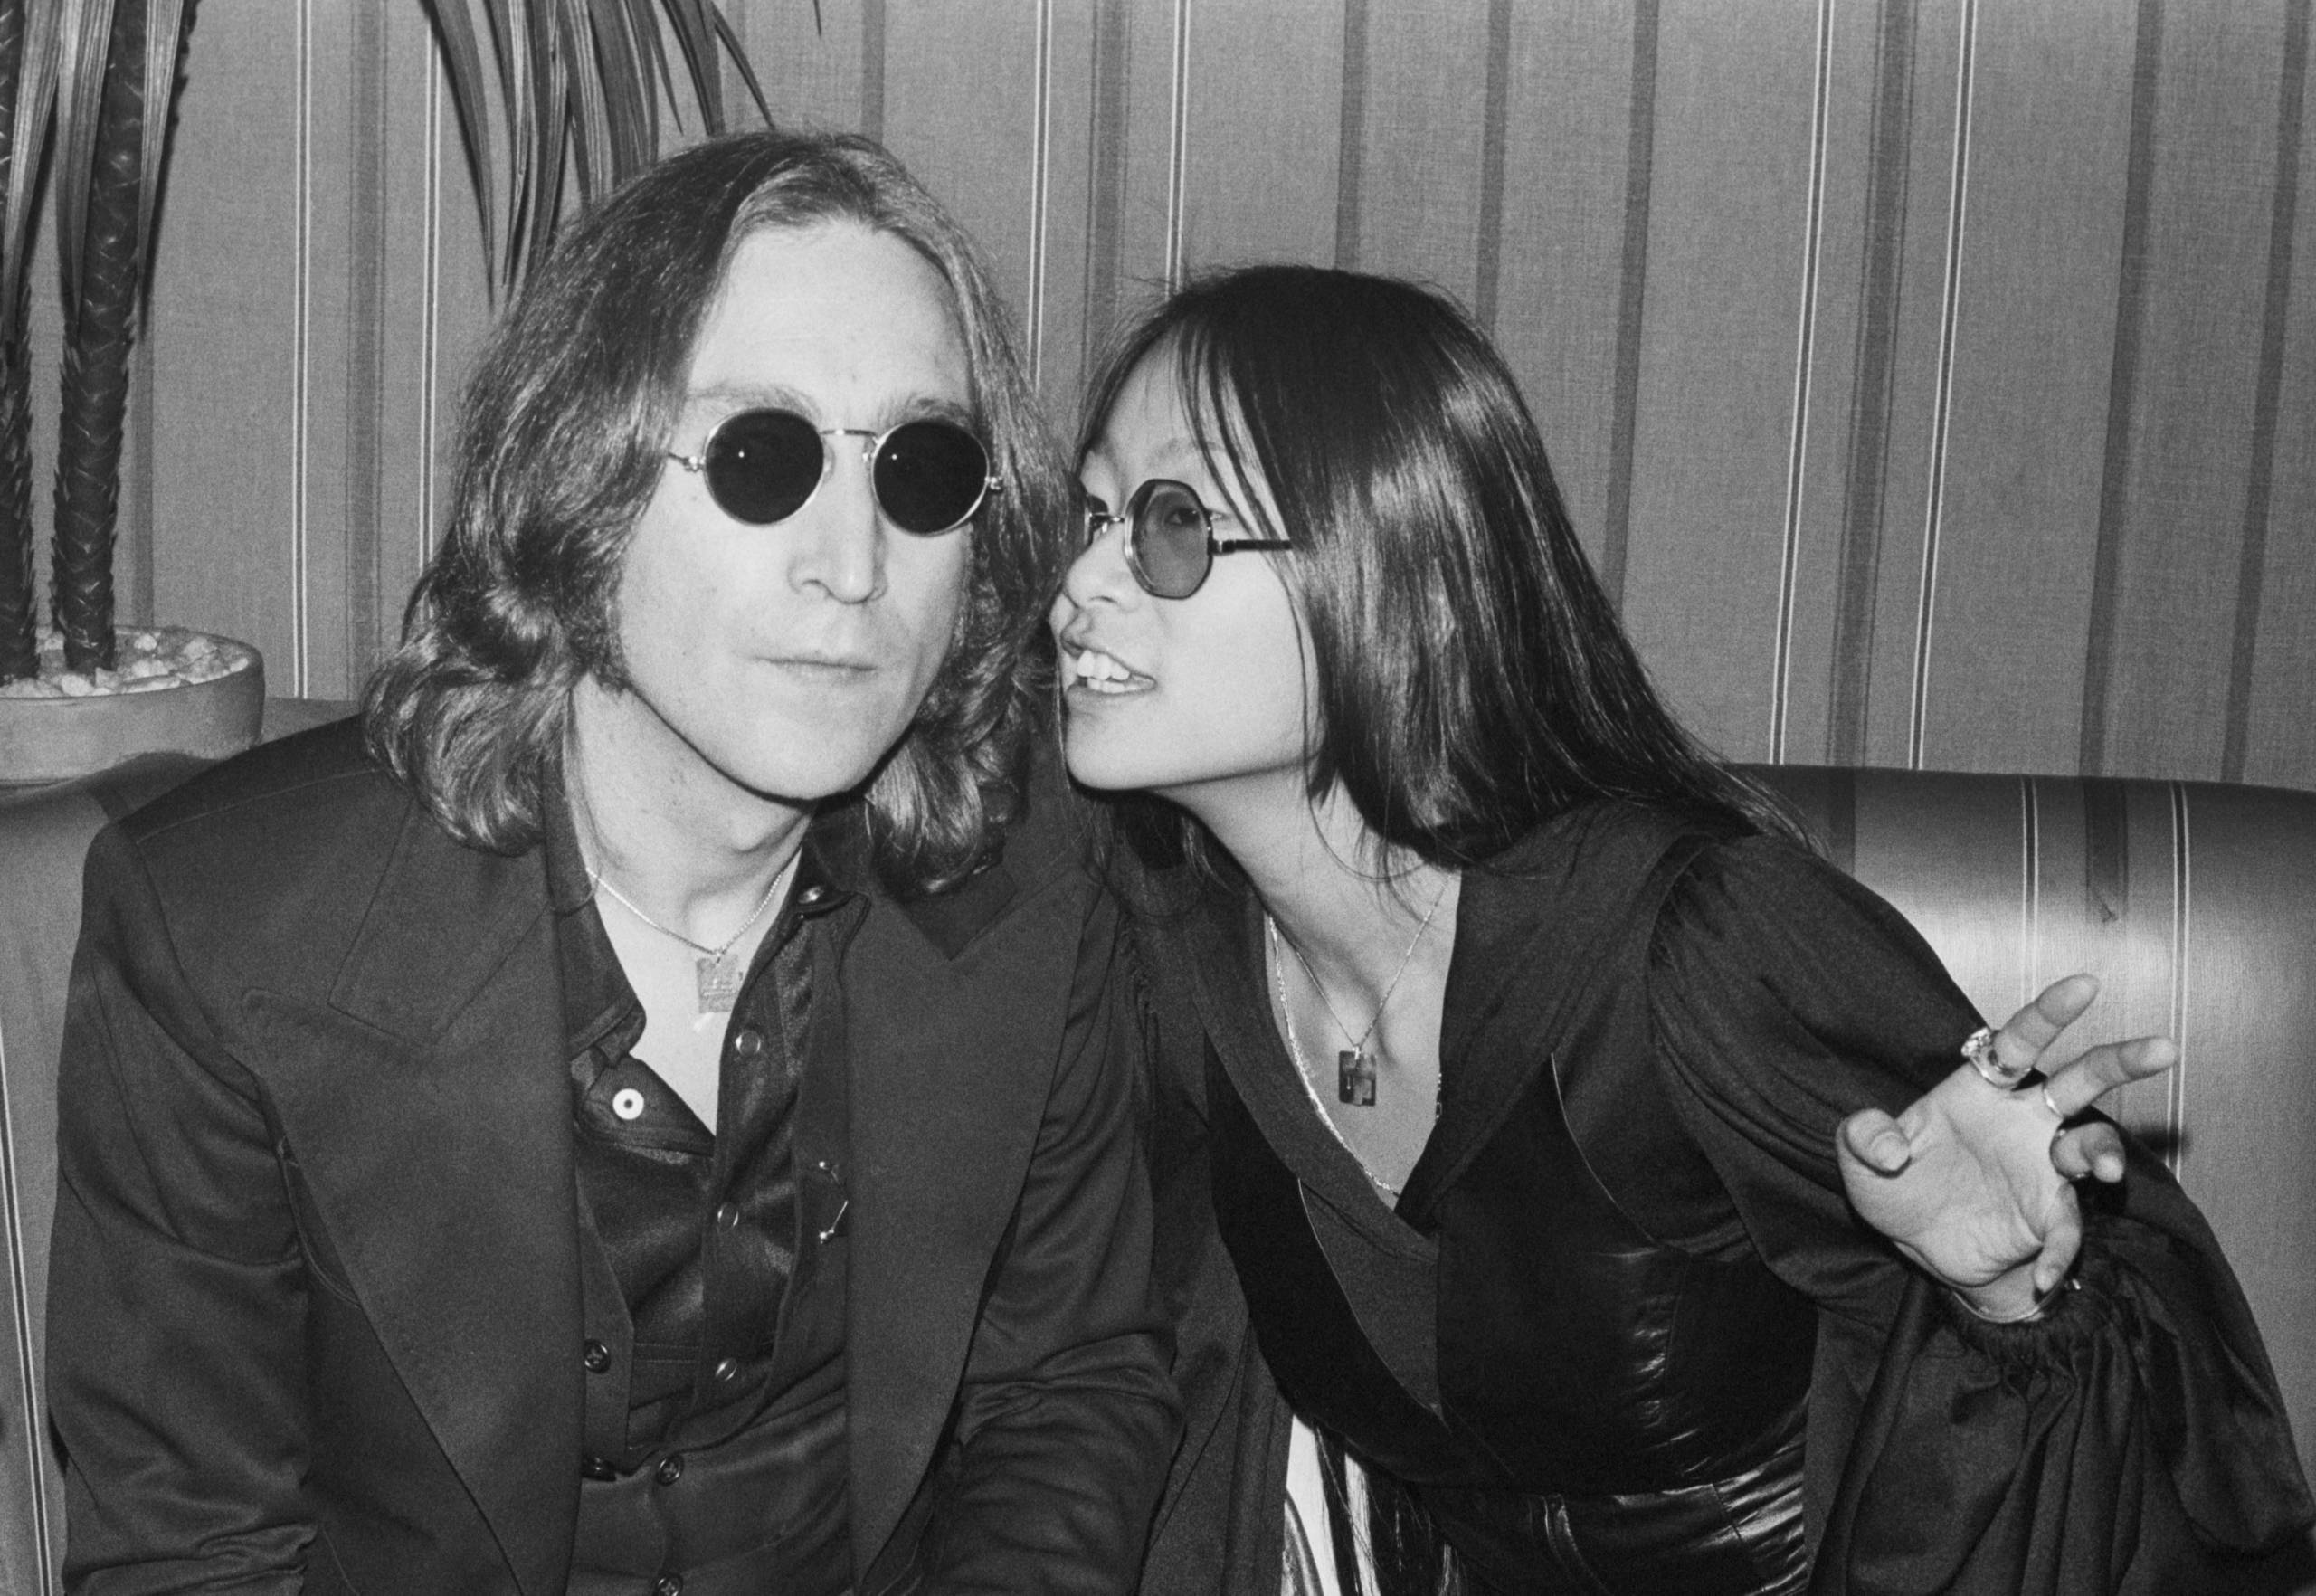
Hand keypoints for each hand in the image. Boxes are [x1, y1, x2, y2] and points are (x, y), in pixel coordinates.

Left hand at [1835, 974, 2176, 1318]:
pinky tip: (2047, 1274)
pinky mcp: (2047, 1216)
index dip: (2050, 1011)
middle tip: (2164, 1047)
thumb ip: (1862, 1138)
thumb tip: (1886, 1149)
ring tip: (2104, 1169)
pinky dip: (2060, 1252)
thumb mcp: (1859, 1159)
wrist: (1917, 1243)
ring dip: (2103, 1153)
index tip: (2085, 984)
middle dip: (2121, 1062)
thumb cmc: (1895, 1182)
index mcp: (1981, 1089)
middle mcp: (2023, 1121)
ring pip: (2090, 1147)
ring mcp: (2042, 1167)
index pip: (2018, 1040)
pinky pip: (2066, 1230)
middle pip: (2081, 1081)